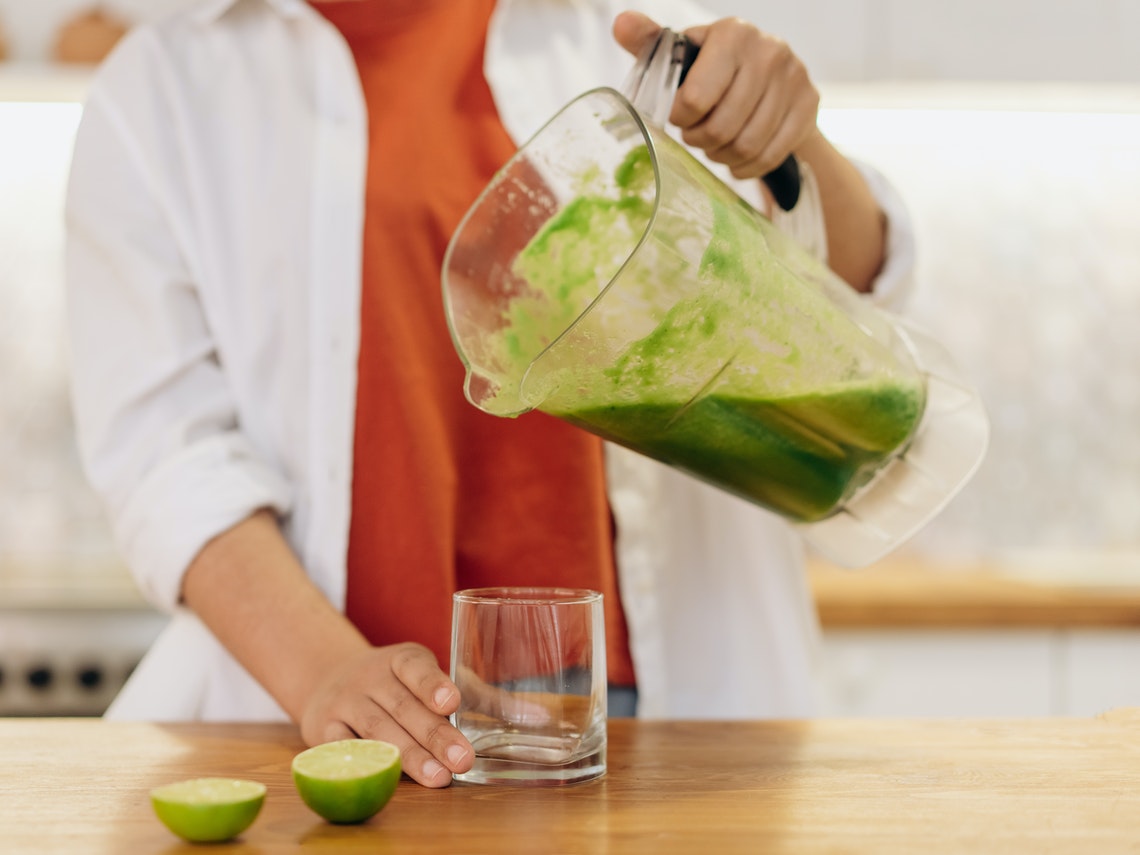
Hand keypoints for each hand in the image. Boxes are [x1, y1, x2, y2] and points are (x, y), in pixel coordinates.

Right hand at [299, 642, 474, 787]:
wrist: (328, 677)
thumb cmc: (401, 685)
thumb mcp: (436, 679)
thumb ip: (483, 698)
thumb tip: (538, 716)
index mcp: (402, 659)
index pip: (416, 667)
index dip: (433, 684)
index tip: (453, 701)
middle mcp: (371, 676)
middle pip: (403, 706)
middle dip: (435, 735)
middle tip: (463, 760)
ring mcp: (345, 701)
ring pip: (377, 731)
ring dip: (409, 756)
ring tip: (439, 778)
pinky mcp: (322, 728)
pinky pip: (344, 749)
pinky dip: (365, 764)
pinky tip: (388, 780)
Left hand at [613, 12, 820, 180]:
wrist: (775, 77)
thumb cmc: (717, 68)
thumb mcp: (686, 53)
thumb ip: (652, 41)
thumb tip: (620, 24)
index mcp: (733, 34)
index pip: (696, 98)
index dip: (681, 118)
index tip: (679, 116)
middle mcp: (769, 51)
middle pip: (722, 127)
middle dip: (700, 140)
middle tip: (695, 135)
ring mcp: (794, 79)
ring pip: (746, 145)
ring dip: (722, 156)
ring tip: (714, 146)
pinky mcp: (809, 106)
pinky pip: (769, 155)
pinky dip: (746, 167)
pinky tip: (736, 158)